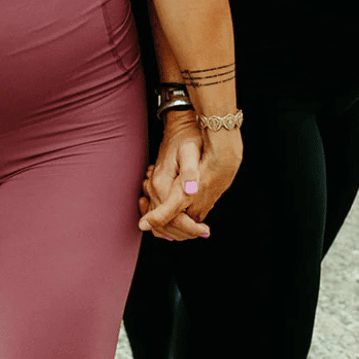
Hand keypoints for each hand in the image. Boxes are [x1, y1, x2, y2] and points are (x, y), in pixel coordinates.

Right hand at [137, 112, 208, 239]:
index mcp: (163, 184)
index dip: (190, 228)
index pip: (173, 217)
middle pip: (165, 224)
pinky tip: (182, 222)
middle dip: (185, 233)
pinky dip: (168, 224)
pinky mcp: (155, 189)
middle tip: (204, 232)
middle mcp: (155, 190)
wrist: (178, 126)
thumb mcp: (190, 151)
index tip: (206, 230)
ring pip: (160, 222)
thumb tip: (191, 191)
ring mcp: (153, 190)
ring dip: (177, 231)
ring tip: (196, 230)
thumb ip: (189, 173)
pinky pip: (158, 214)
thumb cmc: (188, 137)